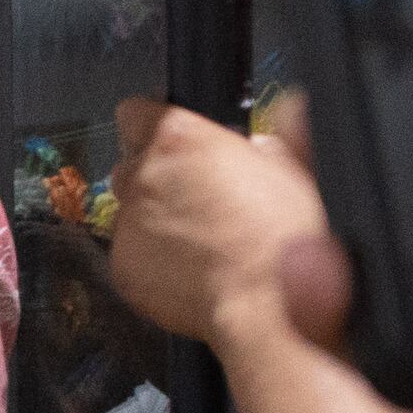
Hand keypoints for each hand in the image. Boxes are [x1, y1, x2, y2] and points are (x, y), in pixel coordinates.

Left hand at [105, 91, 338, 358]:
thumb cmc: (283, 235)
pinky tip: (188, 265)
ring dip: (152, 216)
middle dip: (155, 173)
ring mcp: (128, 225)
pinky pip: (129, 253)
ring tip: (197, 235)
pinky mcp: (122, 267)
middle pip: (130, 162)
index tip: (169, 136)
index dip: (154, 123)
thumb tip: (283, 117)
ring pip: (127, 210)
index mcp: (178, 140)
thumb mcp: (290, 164)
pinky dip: (150, 257)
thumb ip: (267, 137)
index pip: (136, 112)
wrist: (269, 300)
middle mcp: (143, 177)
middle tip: (192, 193)